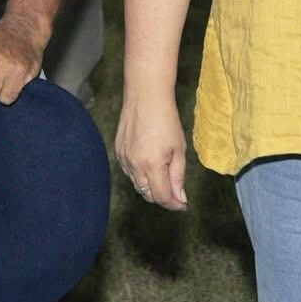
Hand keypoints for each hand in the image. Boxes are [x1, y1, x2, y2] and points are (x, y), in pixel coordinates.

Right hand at [115, 87, 188, 210]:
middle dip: (162, 197)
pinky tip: (149, 164)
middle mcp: (134, 166)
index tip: (182, 204)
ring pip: (137, 185)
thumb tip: (180, 198)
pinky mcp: (117, 152)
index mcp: (152, 166)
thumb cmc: (166, 119)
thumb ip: (178, 176)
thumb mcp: (179, 148)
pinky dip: (140, 175)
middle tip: (175, 192)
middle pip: (148, 194)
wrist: (145, 96)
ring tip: (163, 176)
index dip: (173, 204)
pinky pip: (129, 172)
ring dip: (151, 186)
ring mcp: (124, 160)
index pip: (162, 197)